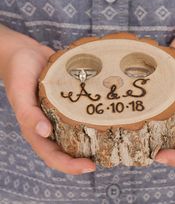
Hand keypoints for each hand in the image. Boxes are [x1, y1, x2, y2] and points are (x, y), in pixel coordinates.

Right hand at [1, 29, 95, 173]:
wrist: (26, 52)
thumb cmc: (19, 71)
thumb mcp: (19, 91)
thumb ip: (28, 113)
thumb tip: (44, 133)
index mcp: (35, 128)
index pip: (52, 155)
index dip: (69, 165)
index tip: (90, 167)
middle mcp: (50, 124)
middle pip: (67, 148)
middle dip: (84, 157)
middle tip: (106, 156)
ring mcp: (60, 113)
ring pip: (76, 132)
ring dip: (90, 140)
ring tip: (111, 141)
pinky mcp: (68, 102)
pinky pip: (79, 114)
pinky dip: (91, 119)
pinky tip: (105, 117)